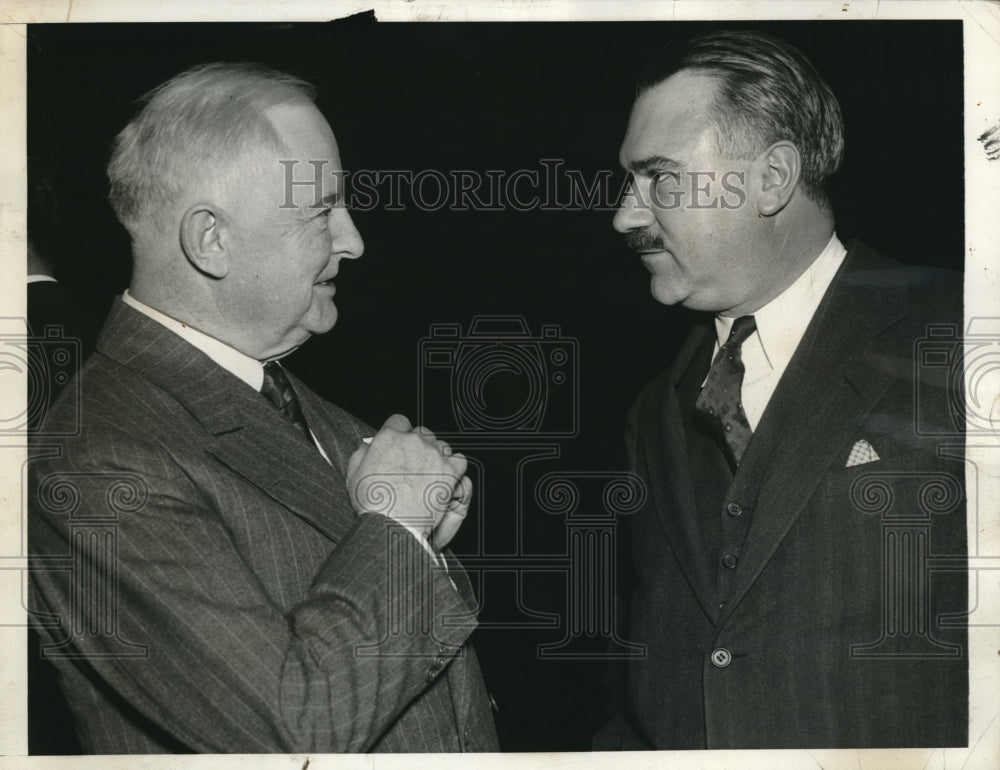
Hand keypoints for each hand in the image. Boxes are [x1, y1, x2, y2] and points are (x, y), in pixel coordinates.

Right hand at [346, 414, 469, 545]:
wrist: (393, 524)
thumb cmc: (373, 504)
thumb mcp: (354, 474)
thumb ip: (361, 454)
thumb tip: (367, 446)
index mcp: (390, 438)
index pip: (399, 421)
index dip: (399, 432)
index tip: (399, 443)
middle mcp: (413, 441)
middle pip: (422, 432)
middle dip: (419, 444)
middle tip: (414, 463)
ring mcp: (434, 455)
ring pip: (441, 445)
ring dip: (437, 456)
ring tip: (430, 474)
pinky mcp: (449, 471)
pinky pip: (460, 460)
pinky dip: (455, 467)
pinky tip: (447, 476)